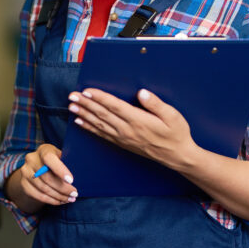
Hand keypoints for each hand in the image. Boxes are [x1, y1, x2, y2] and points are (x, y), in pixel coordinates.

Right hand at [7, 143, 77, 210]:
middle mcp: (31, 159)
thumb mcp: (61, 157)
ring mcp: (25, 171)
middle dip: (63, 188)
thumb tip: (81, 176)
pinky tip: (60, 201)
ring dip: (58, 196)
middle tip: (75, 194)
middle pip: (47, 177)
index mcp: (43, 150)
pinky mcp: (24, 184)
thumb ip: (67, 163)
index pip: (49, 158)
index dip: (60, 170)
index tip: (71, 180)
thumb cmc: (56, 162)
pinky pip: (38, 195)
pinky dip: (51, 200)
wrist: (37, 168)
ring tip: (70, 199)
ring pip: (43, 188)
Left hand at [68, 88, 197, 170]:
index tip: (87, 91)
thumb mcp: (172, 116)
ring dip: (84, 115)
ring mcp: (123, 138)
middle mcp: (127, 130)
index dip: (99, 98)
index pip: (114, 106)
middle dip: (86, 104)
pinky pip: (102, 135)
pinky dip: (90, 128)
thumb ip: (156, 104)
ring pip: (99, 124)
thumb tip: (142, 93)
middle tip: (72, 96)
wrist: (177, 156)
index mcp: (138, 120)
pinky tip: (80, 123)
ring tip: (71, 107)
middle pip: (102, 114)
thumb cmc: (177, 133)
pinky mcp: (122, 144)